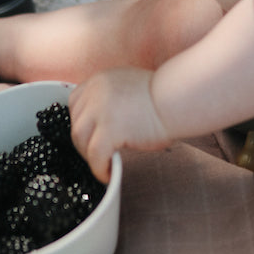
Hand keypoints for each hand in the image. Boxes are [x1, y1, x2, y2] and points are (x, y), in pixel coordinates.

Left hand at [68, 67, 169, 182]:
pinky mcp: (109, 129)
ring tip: (105, 164)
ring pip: (80, 140)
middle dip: (85, 142)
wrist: (177, 98)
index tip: (91, 135)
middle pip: (76, 123)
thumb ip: (111, 99)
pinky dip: (99, 168)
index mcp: (100, 79)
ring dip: (90, 156)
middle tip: (99, 154)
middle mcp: (96, 91)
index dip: (82, 122)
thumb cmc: (162, 97)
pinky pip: (95, 155)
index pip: (76, 102)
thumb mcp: (128, 87)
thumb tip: (102, 125)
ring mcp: (100, 109)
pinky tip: (109, 173)